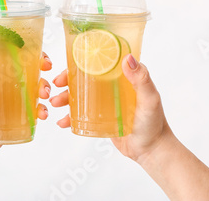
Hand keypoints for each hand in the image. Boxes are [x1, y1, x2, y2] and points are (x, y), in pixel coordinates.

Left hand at [0, 44, 52, 161]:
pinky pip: (35, 108)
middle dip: (42, 66)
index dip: (26, 48)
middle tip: (46, 69)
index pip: (10, 53)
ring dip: (45, 87)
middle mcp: (4, 82)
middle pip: (28, 67)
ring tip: (44, 95)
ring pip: (35, 87)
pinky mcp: (18, 115)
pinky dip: (43, 109)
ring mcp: (13, 98)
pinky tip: (42, 113)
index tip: (35, 50)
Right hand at [50, 54, 170, 162]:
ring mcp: (106, 101)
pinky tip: (62, 121)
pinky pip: (82, 113)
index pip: (99, 63)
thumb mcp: (149, 99)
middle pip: (85, 78)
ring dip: (65, 97)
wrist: (151, 150)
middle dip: (67, 80)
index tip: (68, 67)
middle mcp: (113, 86)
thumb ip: (142, 79)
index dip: (81, 62)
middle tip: (56, 86)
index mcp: (124, 77)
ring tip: (54, 104)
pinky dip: (69, 116)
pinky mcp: (100, 117)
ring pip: (80, 95)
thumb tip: (128, 58)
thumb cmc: (154, 123)